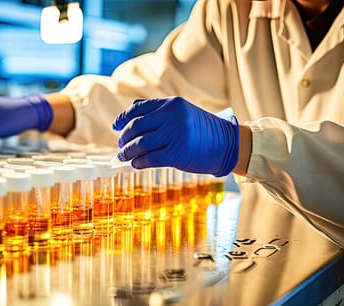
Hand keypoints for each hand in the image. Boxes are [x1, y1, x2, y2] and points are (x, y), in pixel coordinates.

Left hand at [112, 97, 238, 176]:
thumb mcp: (183, 113)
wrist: (227, 144)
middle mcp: (172, 116)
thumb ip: (159, 113)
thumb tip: (129, 121)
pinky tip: (135, 164)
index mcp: (171, 104)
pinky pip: (149, 159)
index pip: (138, 109)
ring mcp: (174, 135)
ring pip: (140, 144)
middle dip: (124, 138)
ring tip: (124, 157)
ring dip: (127, 152)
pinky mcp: (176, 154)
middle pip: (135, 126)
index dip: (123, 118)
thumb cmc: (202, 131)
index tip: (116, 126)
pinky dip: (138, 162)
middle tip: (120, 146)